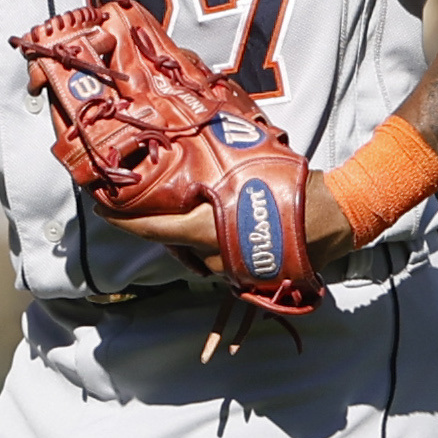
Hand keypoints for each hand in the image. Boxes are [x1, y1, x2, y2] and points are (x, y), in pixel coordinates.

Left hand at [123, 170, 350, 265]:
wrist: (336, 215)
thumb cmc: (290, 189)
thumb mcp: (246, 171)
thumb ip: (214, 174)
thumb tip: (188, 162)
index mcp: (207, 228)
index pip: (153, 229)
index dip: (122, 220)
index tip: (101, 210)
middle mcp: (213, 254)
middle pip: (172, 243)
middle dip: (161, 226)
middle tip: (154, 202)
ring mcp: (231, 269)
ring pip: (196, 254)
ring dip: (192, 236)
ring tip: (203, 207)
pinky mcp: (247, 276)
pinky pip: (219, 260)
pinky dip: (214, 245)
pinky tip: (225, 225)